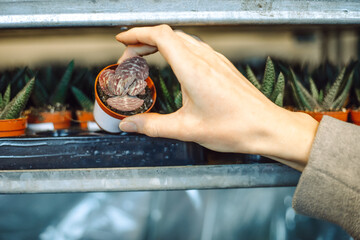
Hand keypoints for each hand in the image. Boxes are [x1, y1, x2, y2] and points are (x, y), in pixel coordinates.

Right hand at [116, 25, 318, 170]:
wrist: (267, 127)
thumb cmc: (235, 127)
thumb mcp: (187, 129)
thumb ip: (153, 126)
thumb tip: (129, 125)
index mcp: (193, 69)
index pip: (160, 36)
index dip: (137, 33)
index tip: (122, 39)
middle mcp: (205, 59)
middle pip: (168, 35)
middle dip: (143, 40)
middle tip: (129, 56)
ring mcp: (216, 60)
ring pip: (182, 39)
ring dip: (160, 44)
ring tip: (147, 57)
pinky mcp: (223, 67)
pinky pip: (195, 48)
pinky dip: (176, 50)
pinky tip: (175, 64)